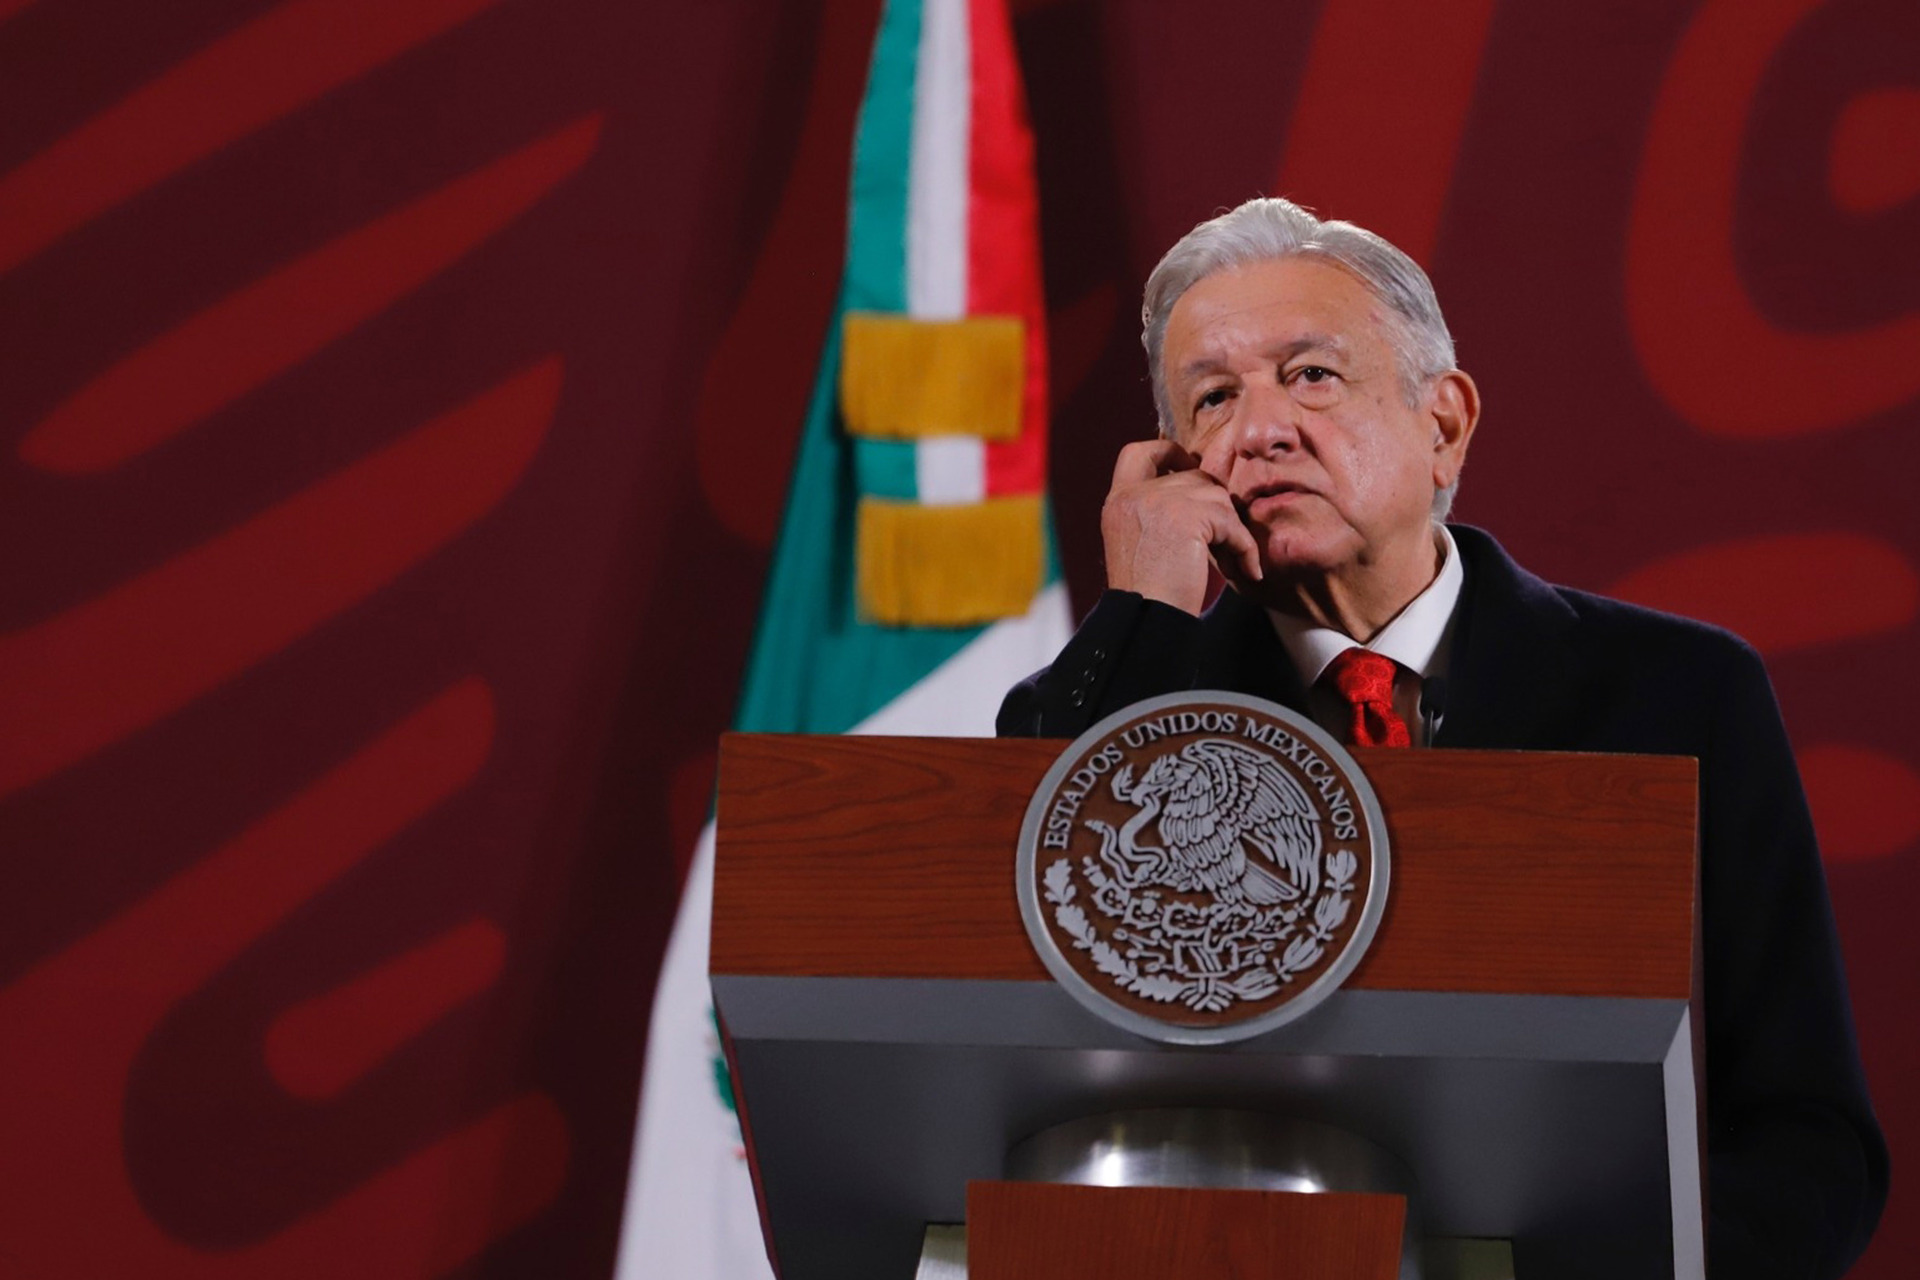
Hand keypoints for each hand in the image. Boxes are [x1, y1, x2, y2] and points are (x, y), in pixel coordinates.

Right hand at [1100, 439, 1262, 615]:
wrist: (1144, 619)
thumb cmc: (1148, 596)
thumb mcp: (1140, 544)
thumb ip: (1157, 514)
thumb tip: (1205, 497)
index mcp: (1118, 501)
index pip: (1138, 453)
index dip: (1169, 452)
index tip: (1189, 466)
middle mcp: (1134, 495)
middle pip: (1193, 477)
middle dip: (1215, 508)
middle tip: (1223, 545)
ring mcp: (1159, 500)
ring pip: (1217, 497)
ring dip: (1231, 530)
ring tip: (1231, 563)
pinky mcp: (1187, 516)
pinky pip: (1232, 522)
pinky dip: (1244, 548)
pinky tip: (1244, 572)